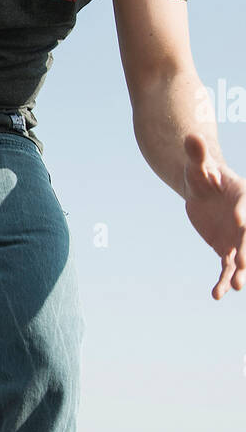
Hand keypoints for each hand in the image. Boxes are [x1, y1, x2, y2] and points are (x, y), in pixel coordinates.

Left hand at [183, 134, 245, 298]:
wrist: (202, 190)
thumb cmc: (201, 173)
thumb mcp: (197, 164)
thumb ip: (196, 153)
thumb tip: (191, 136)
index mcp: (242, 196)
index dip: (245, 212)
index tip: (241, 221)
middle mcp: (245, 219)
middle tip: (245, 263)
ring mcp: (237, 237)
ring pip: (240, 258)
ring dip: (240, 273)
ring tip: (238, 288)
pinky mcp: (226, 250)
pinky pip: (226, 268)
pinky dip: (223, 281)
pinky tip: (217, 295)